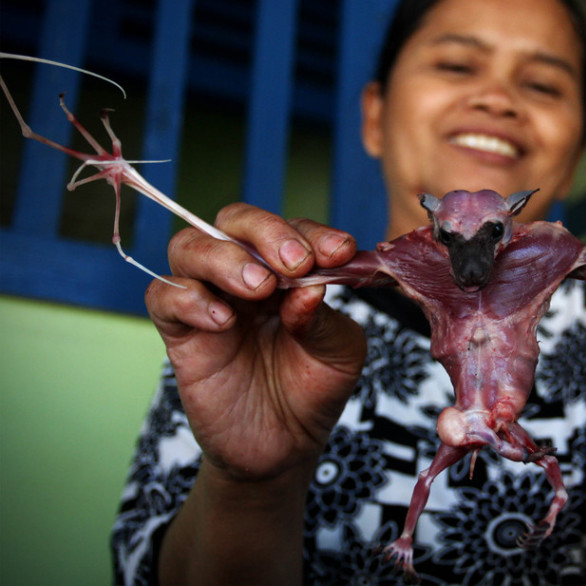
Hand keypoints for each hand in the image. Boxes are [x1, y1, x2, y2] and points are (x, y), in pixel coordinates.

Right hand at [145, 203, 366, 480]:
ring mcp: (210, 301)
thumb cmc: (313, 389)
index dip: (314, 233)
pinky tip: (223, 322)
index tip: (339, 252)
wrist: (284, 448)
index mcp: (288, 271)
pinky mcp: (181, 334)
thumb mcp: (340, 353)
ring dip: (225, 258)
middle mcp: (246, 276)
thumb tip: (308, 288)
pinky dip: (188, 298)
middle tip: (296, 263)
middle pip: (235, 221)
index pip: (292, 230)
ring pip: (190, 247)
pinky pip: (163, 296)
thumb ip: (326, 319)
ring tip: (259, 288)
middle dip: (266, 232)